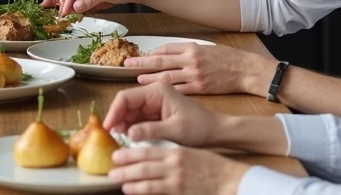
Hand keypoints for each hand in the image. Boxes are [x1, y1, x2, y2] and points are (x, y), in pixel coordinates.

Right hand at [57, 0, 139, 15]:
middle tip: (65, 17)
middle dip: (69, 5)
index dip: (67, 0)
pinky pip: (84, 4)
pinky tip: (79, 16)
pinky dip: (82, 10)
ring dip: (74, 9)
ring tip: (70, 18)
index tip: (64, 12)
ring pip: (77, 0)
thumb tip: (76, 6)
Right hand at [102, 82, 219, 148]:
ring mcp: (153, 102)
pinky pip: (137, 119)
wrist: (215, 131)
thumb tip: (128, 133)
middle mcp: (153, 93)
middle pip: (125, 104)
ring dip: (123, 124)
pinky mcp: (154, 112)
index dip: (114, 112)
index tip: (107, 128)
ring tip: (120, 138)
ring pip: (129, 112)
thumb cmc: (199, 127)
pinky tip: (129, 137)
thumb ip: (151, 130)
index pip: (126, 97)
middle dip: (117, 119)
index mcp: (158, 90)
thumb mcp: (175, 130)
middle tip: (111, 136)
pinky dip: (131, 128)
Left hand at [109, 145, 248, 194]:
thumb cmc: (210, 166)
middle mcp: (174, 166)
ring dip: (131, 183)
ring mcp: (177, 182)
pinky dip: (144, 192)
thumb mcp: (189, 153)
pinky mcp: (180, 194)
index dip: (129, 154)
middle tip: (111, 171)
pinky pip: (158, 194)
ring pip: (148, 183)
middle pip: (143, 167)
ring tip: (119, 183)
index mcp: (175, 152)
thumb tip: (148, 157)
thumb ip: (170, 154)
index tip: (116, 155)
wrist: (229, 180)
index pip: (147, 151)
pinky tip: (134, 192)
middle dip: (125, 169)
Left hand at [125, 41, 270, 96]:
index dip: (151, 52)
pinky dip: (167, 90)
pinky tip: (157, 91)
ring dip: (151, 78)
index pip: (166, 49)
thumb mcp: (206, 47)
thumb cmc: (228, 58)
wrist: (246, 70)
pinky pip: (179, 90)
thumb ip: (188, 50)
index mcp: (192, 48)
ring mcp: (195, 76)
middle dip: (143, 62)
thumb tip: (169, 54)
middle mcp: (191, 60)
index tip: (139, 54)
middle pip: (161, 61)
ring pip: (167, 77)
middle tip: (128, 63)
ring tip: (138, 79)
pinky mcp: (200, 89)